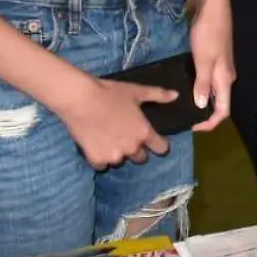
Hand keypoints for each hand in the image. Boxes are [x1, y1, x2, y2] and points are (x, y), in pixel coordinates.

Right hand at [57, 77, 172, 169]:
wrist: (80, 99)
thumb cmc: (110, 93)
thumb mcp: (137, 91)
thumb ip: (158, 95)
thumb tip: (176, 95)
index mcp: (144, 133)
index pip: (161, 148)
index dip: (159, 145)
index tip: (154, 142)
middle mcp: (132, 148)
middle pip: (140, 158)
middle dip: (136, 150)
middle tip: (125, 137)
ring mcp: (114, 156)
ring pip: (120, 161)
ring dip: (117, 153)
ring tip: (108, 139)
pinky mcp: (96, 160)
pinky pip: (102, 165)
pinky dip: (100, 158)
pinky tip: (96, 145)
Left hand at [187, 0, 234, 132]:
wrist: (214, 8)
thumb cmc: (209, 35)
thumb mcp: (203, 61)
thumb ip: (203, 85)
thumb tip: (202, 108)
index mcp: (225, 80)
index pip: (223, 111)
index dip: (210, 123)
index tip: (192, 127)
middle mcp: (226, 77)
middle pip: (220, 103)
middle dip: (204, 115)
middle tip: (183, 118)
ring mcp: (221, 68)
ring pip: (214, 93)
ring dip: (201, 102)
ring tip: (182, 105)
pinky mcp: (215, 59)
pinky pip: (208, 81)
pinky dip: (199, 89)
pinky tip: (186, 87)